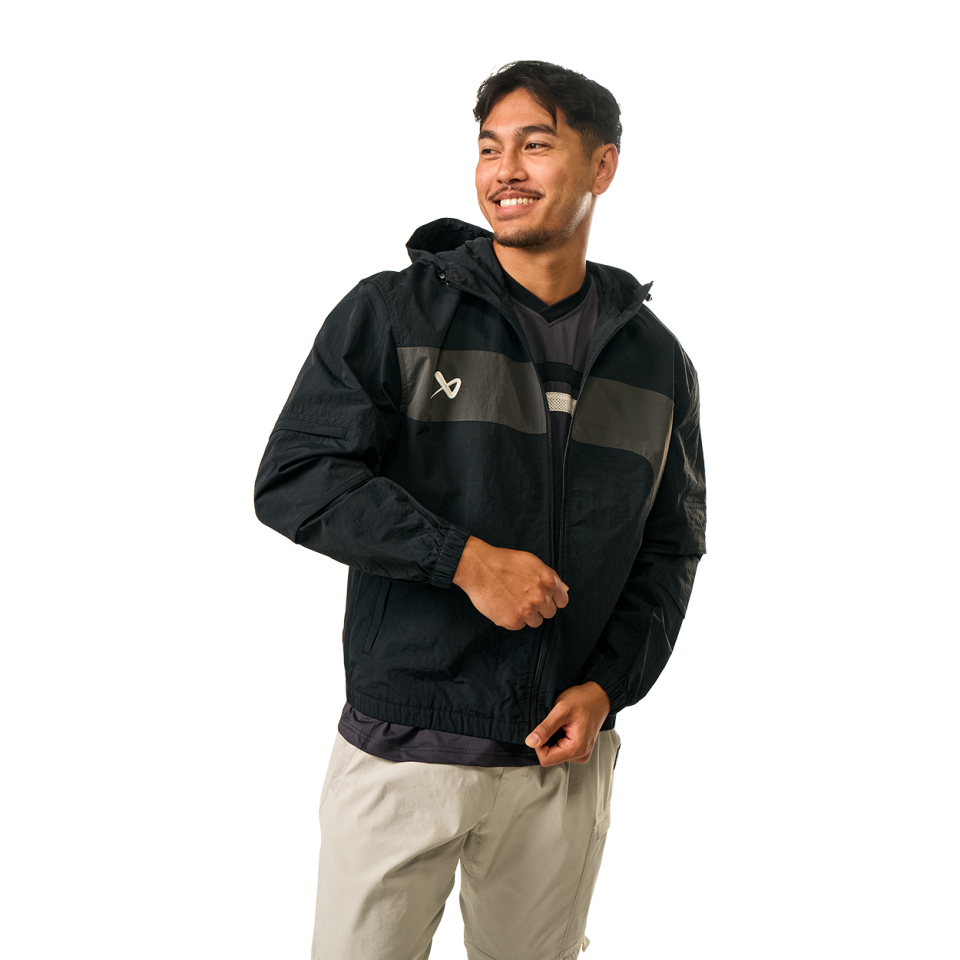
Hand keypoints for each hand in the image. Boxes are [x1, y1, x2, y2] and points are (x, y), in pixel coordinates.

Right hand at [453, 536, 568, 630]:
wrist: (478, 568)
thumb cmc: (504, 561)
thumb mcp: (532, 562)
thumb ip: (550, 576)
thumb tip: (564, 589)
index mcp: (548, 581)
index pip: (562, 601)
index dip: (553, 599)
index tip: (544, 598)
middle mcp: (540, 597)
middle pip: (550, 613)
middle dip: (540, 607)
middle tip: (524, 598)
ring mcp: (526, 611)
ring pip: (535, 622)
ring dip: (527, 615)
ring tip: (513, 601)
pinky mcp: (512, 621)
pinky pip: (519, 626)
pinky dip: (512, 618)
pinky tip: (504, 605)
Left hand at [525, 682, 610, 766]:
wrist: (598, 696)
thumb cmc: (583, 700)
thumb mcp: (561, 710)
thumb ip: (545, 728)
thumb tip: (530, 742)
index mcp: (576, 748)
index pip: (546, 759)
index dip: (538, 744)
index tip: (543, 729)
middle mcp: (580, 754)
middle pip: (550, 757)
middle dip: (547, 741)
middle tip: (555, 723)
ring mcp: (581, 753)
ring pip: (555, 753)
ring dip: (553, 739)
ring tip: (562, 724)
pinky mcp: (580, 749)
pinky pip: (562, 749)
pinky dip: (559, 738)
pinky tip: (566, 727)